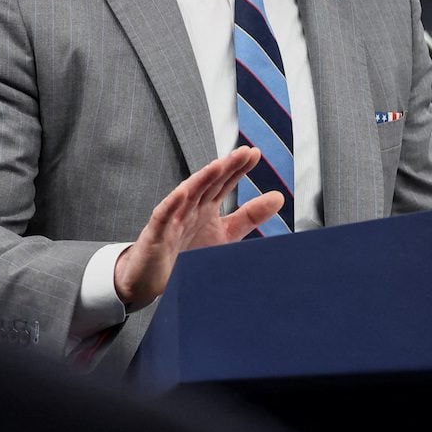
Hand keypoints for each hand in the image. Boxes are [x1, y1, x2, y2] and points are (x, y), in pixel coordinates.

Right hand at [113, 146, 283, 309]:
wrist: (153, 278)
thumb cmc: (186, 252)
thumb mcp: (225, 234)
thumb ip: (249, 216)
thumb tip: (278, 197)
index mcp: (207, 207)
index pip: (224, 183)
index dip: (238, 168)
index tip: (254, 153)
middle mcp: (190, 208)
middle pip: (209, 183)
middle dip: (226, 167)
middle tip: (244, 152)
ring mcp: (172, 219)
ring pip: (188, 194)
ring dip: (202, 179)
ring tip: (218, 166)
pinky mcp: (156, 234)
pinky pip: (163, 217)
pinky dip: (172, 204)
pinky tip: (182, 193)